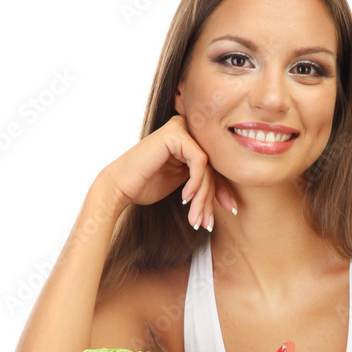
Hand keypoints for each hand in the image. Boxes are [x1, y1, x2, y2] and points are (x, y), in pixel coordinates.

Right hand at [98, 115, 235, 230]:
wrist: (119, 186)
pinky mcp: (175, 133)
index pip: (215, 166)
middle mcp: (187, 129)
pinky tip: (184, 198)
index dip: (222, 190)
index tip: (229, 210)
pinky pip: (200, 161)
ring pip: (208, 166)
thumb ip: (204, 184)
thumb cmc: (147, 185)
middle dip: (210, 198)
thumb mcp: (185, 186)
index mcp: (190, 140)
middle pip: (213, 167)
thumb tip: (232, 199)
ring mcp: (181, 128)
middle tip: (206, 222)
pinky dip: (195, 182)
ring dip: (202, 196)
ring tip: (195, 218)